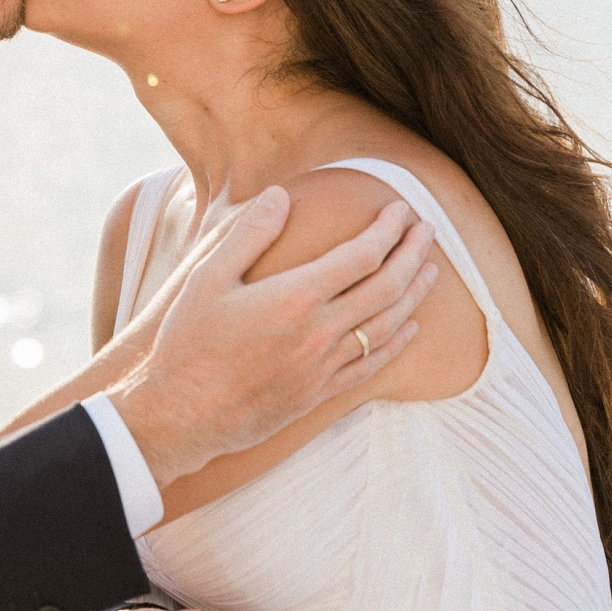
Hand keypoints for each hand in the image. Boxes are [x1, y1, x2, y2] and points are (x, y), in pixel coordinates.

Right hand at [110, 189, 437, 485]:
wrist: (179, 416)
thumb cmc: (188, 342)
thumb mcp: (208, 278)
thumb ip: (249, 234)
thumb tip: (280, 194)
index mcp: (295, 296)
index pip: (361, 255)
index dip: (387, 230)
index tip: (400, 209)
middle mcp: (319, 332)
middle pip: (386, 287)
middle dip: (412, 254)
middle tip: (428, 230)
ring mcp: (323, 367)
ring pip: (386, 326)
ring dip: (414, 295)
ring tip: (431, 271)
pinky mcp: (318, 393)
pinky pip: (371, 366)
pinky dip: (397, 343)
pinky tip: (410, 329)